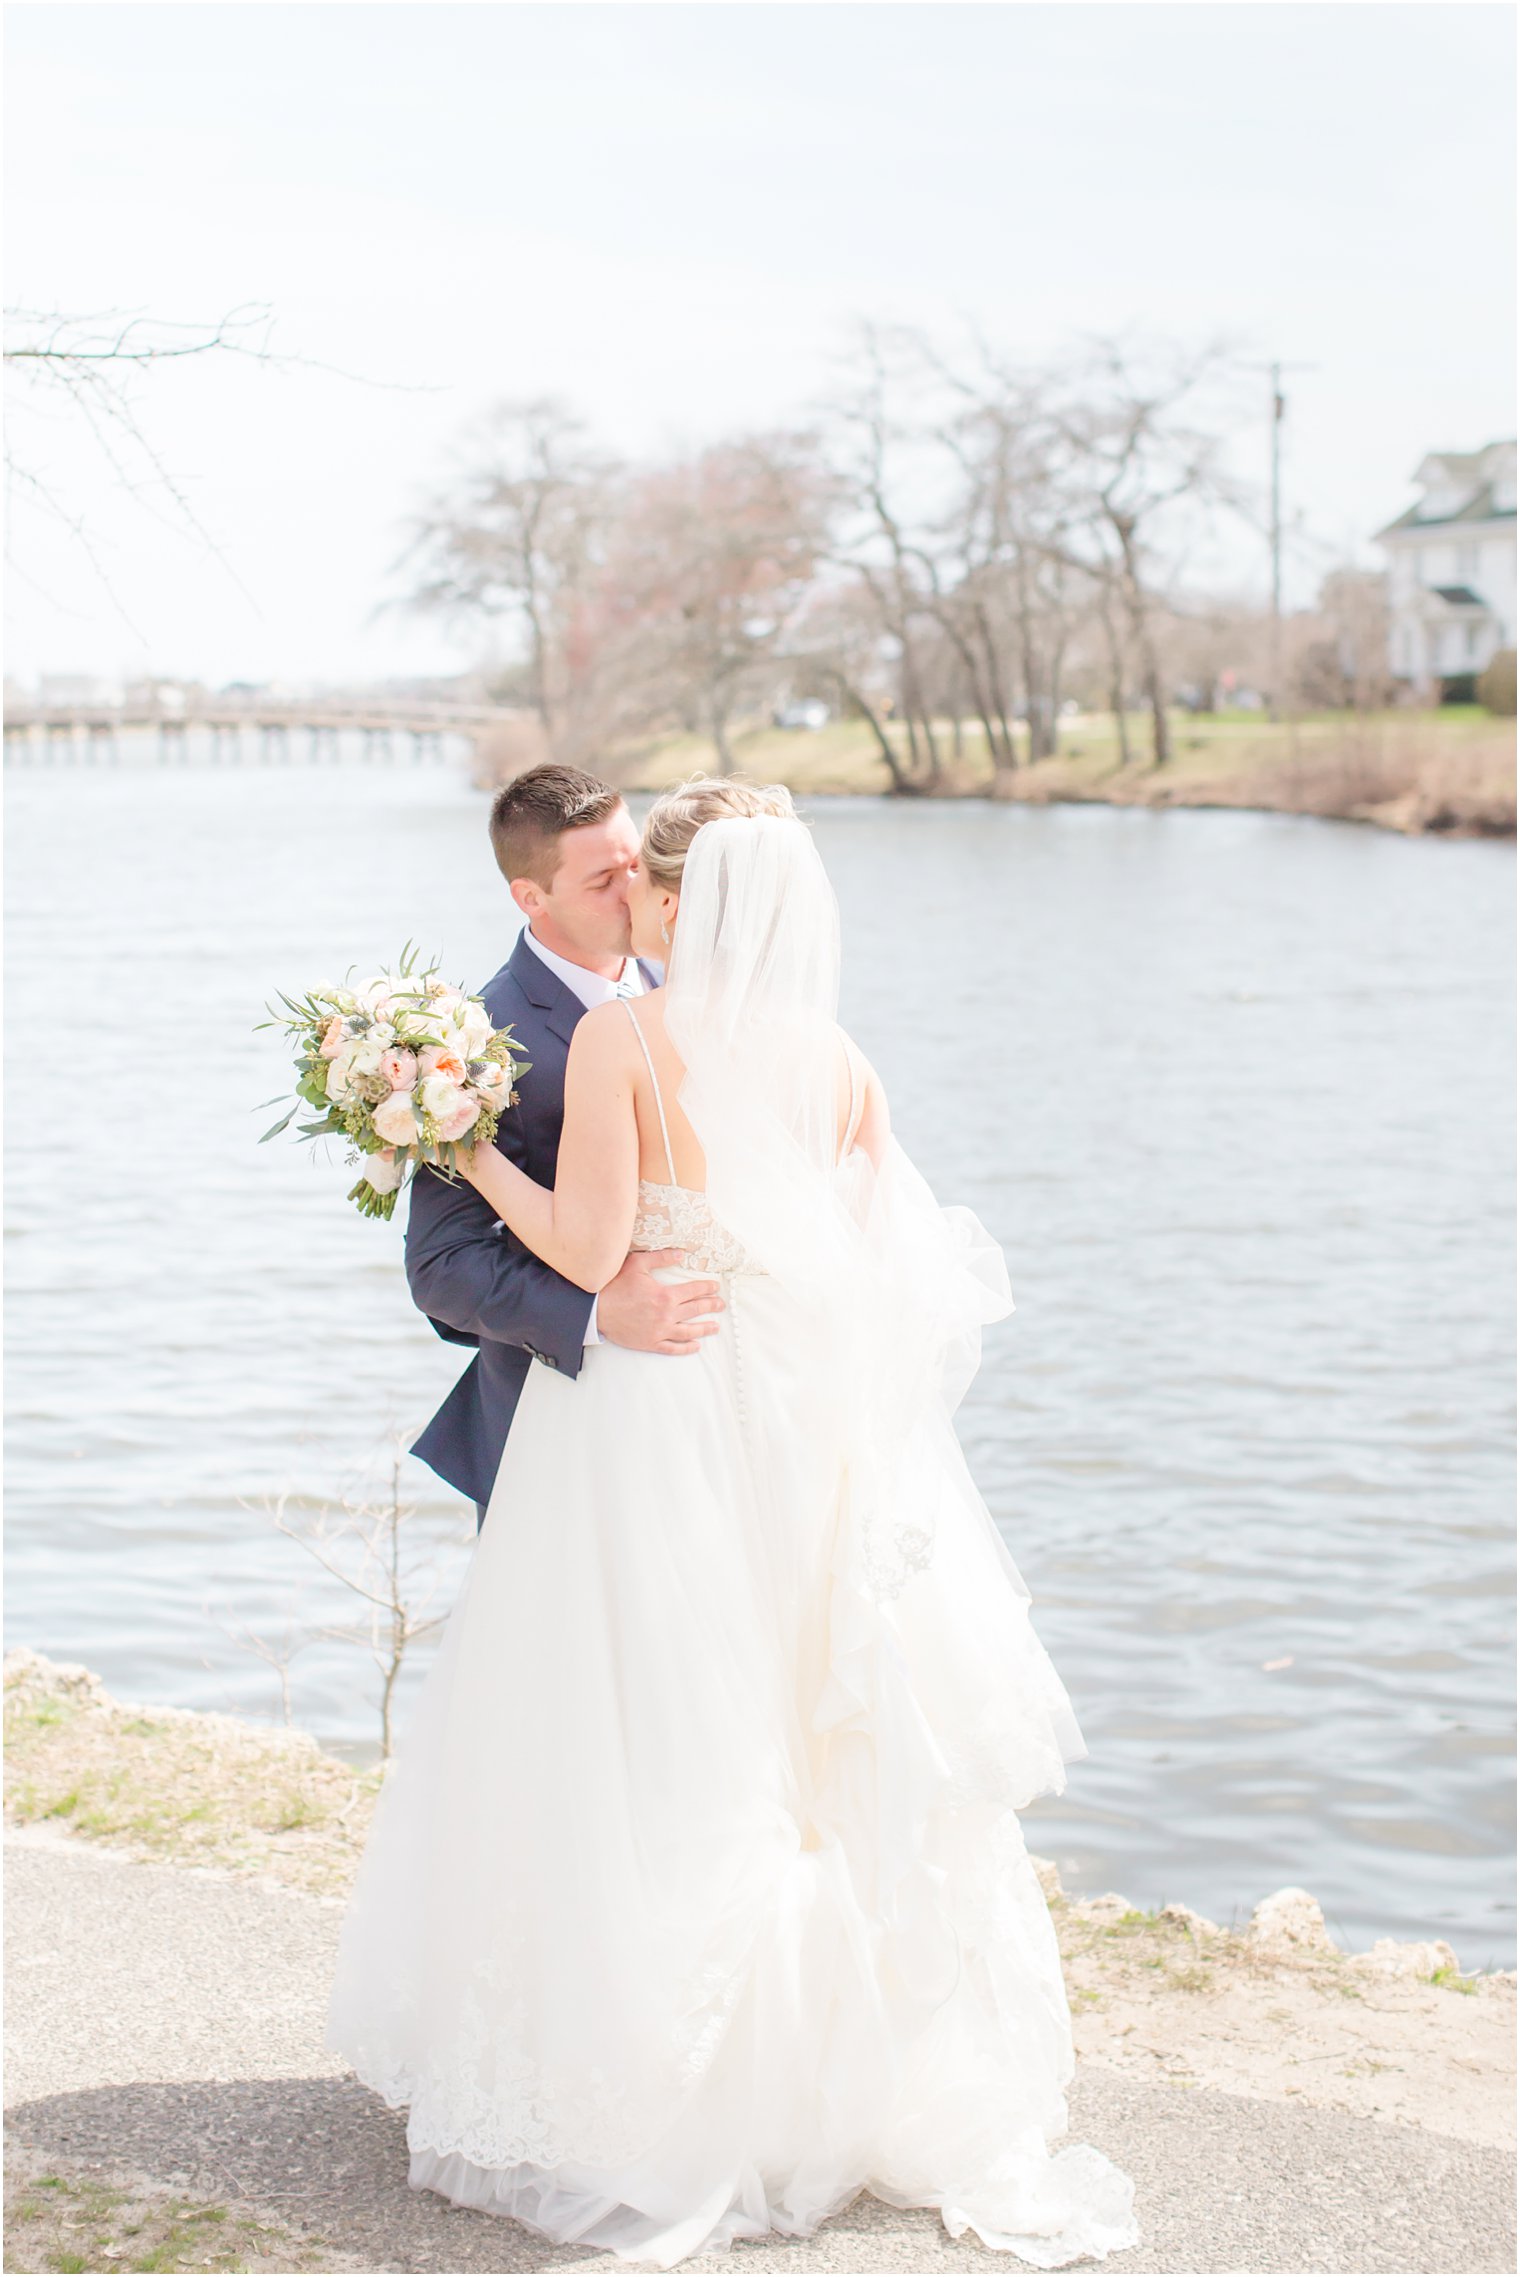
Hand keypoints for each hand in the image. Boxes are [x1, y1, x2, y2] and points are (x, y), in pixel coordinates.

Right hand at [596, 1249, 723, 1355]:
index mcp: (665, 1295)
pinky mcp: (650, 1343)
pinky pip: (673, 1348)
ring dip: (704, 1328)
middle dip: (711, 1306)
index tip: (716, 1287)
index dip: (707, 1288)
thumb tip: (681, 1253)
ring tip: (715, 1327)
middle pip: (696, 1310)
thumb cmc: (615, 1285)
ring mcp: (659, 1331)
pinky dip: (686, 1348)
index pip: (694, 1290)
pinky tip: (695, 1346)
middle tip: (720, 1304)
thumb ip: (661, 1257)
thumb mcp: (637, 1264)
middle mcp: (666, 1315)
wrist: (596, 1310)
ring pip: (688, 1331)